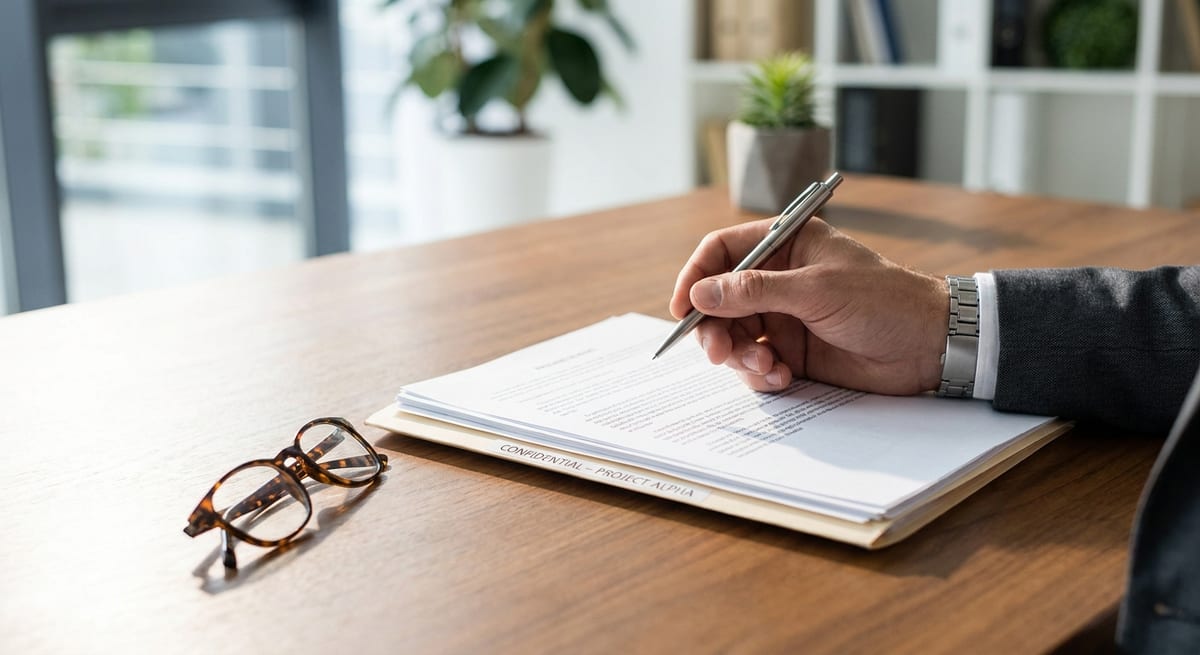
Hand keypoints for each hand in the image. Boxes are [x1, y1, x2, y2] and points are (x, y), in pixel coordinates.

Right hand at [669, 217, 948, 394]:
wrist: (928, 347)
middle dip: (716, 329)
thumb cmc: (883, 301)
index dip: (697, 277)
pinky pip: (756, 363)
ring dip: (741, 356)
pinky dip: (760, 374)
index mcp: (786, 245)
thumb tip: (702, 292)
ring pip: (734, 336)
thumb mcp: (815, 290)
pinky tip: (782, 378)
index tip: (683, 308)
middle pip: (719, 300)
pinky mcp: (793, 352)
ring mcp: (784, 317)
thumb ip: (755, 291)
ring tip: (766, 368)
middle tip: (720, 353)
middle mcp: (778, 279)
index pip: (722, 251)